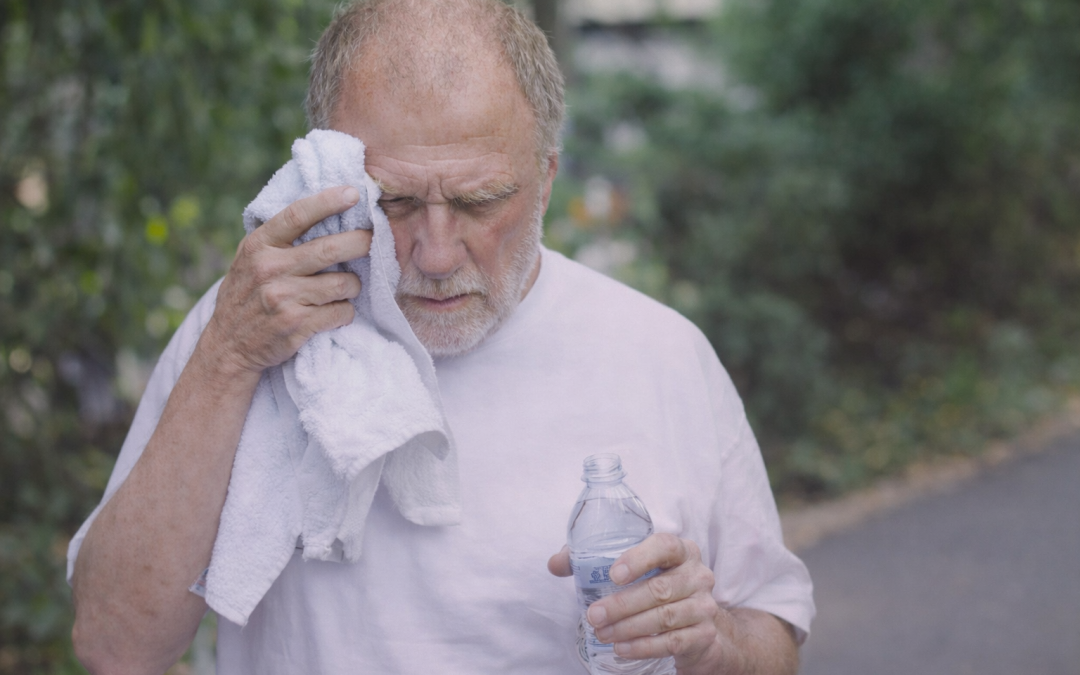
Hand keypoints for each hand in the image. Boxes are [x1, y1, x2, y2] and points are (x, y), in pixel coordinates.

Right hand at [203, 185, 372, 376]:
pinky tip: (336, 312)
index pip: (297, 215)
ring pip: (342, 283)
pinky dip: (345, 312)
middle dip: (360, 242)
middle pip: (330, 249)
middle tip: (372, 241)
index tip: (353, 193)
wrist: (228, 347)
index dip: (328, 201)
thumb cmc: (246, 296)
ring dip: (353, 285)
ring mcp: (284, 298)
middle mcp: (270, 269)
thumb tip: (322, 210)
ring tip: (347, 287)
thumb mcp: (249, 260)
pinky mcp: (298, 325)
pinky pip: (341, 312)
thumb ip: (278, 240)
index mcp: (258, 246)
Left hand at [548, 533, 728, 673]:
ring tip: (602, 633)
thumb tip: (556, 564)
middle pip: (660, 589)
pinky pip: (673, 642)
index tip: (613, 575)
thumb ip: (592, 560)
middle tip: (594, 616)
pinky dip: (644, 646)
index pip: (665, 546)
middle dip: (622, 604)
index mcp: (681, 550)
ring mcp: (704, 605)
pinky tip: (622, 648)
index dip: (639, 559)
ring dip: (629, 628)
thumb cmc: (656, 586)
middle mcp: (698, 574)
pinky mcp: (704, 634)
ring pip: (665, 617)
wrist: (697, 623)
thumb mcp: (632, 569)